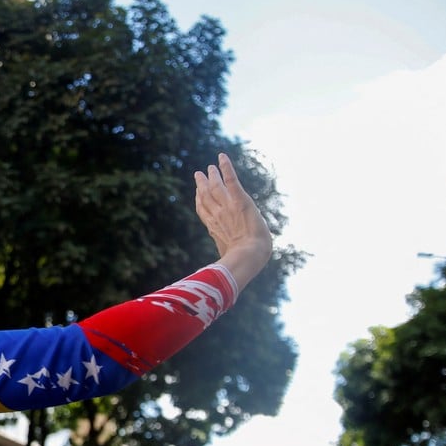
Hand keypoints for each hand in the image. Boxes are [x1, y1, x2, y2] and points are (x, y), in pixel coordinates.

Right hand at [193, 152, 272, 291]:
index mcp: (215, 229)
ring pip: (217, 186)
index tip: (197, 193)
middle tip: (199, 173)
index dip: (199, 201)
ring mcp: (228, 206)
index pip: (204, 211)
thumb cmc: (241, 264)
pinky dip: (226, 167)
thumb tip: (212, 287)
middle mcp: (218, 215)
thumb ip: (219, 267)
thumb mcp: (227, 263)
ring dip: (213, 175)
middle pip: (207, 196)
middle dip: (203, 185)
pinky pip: (231, 180)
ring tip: (211, 166)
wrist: (248, 256)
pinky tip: (221, 157)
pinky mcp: (239, 199)